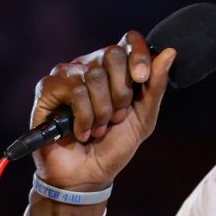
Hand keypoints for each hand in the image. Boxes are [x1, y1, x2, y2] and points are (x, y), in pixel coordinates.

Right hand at [30, 30, 173, 192]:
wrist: (88, 175)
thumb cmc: (116, 145)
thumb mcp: (144, 117)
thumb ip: (156, 85)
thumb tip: (169, 52)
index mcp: (115, 69)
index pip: (128, 40)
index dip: (138, 54)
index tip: (142, 78)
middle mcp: (89, 65)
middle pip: (113, 54)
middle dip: (122, 92)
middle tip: (118, 116)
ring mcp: (66, 75)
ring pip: (94, 75)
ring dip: (103, 111)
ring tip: (100, 129)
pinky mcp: (47, 89)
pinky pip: (74, 90)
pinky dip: (84, 117)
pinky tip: (82, 132)